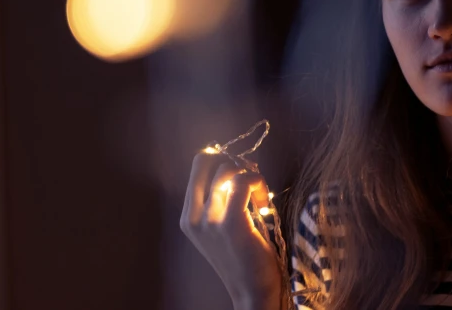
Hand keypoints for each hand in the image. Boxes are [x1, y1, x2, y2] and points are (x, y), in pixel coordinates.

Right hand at [180, 151, 283, 309]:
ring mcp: (209, 221)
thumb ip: (221, 201)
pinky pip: (243, 181)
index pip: (198, 167)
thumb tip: (235, 166)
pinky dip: (258, 182)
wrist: (252, 291)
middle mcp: (193, 218)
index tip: (241, 174)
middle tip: (249, 178)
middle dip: (232, 161)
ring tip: (259, 195)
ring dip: (250, 174)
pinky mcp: (230, 224)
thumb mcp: (222, 228)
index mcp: (189, 217)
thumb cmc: (244, 257)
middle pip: (205, 160)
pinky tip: (263, 202)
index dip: (222, 161)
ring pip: (227, 169)